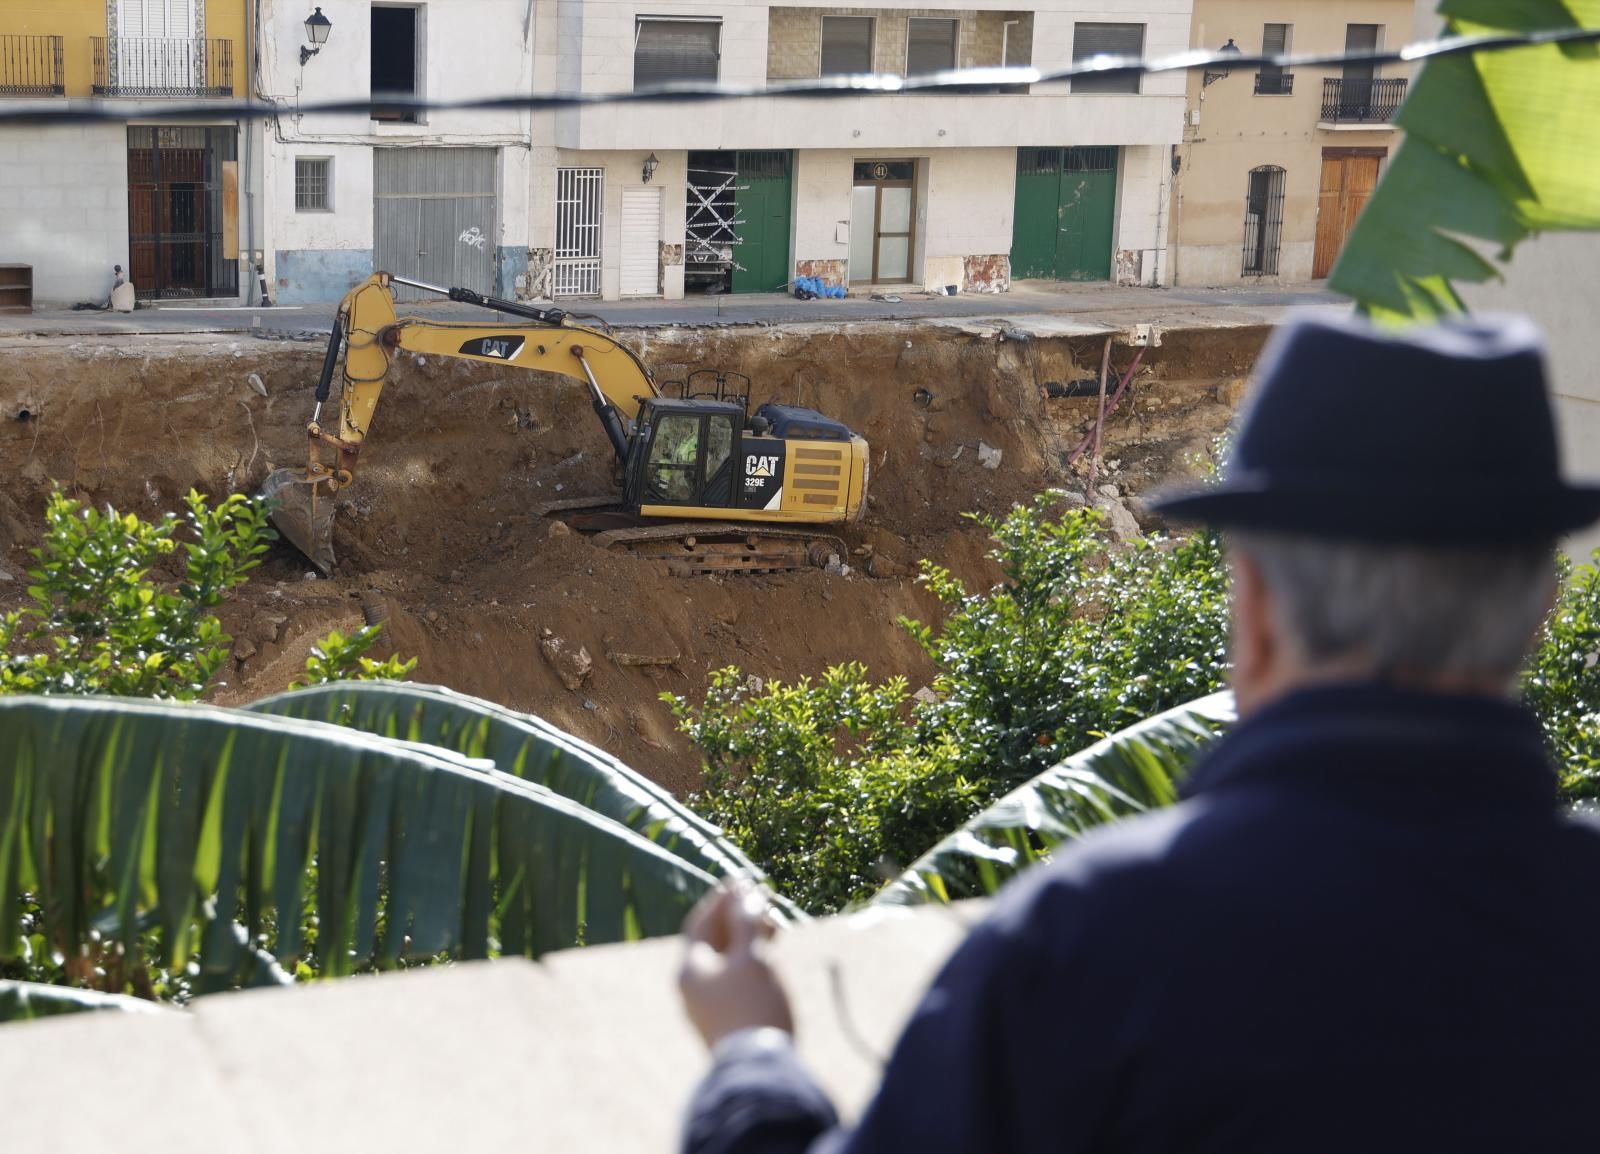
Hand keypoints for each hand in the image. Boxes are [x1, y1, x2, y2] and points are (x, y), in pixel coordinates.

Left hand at [678, 881, 793, 1049]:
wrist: (760, 1069)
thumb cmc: (753, 1006)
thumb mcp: (752, 957)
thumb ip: (747, 923)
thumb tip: (745, 896)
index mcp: (690, 969)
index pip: (701, 923)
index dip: (722, 899)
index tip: (742, 881)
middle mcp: (692, 987)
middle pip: (715, 941)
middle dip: (739, 918)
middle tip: (763, 900)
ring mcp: (708, 1006)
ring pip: (728, 961)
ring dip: (748, 939)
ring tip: (773, 924)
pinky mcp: (726, 1020)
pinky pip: (735, 980)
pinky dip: (751, 962)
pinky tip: (770, 954)